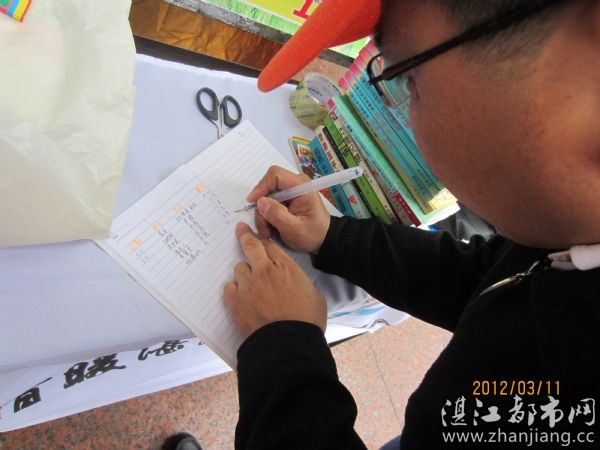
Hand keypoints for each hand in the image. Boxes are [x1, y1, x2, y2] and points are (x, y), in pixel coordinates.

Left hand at [224, 222, 326, 339]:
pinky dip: (234, 290)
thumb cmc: (306, 322)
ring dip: (244, 273)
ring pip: (239, 268)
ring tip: (249, 284)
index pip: (271, 246)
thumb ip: (303, 284)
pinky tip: (240, 297)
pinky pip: (229, 287)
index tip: (260, 238)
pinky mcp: (235, 301)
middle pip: (251, 246)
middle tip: (240, 229)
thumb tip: (299, 286)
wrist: (288, 343)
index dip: (264, 241)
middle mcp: (265, 271)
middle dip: (245, 235)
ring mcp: (248, 285)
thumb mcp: (315, 296)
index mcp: (286, 267)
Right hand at [247, 165, 330, 253]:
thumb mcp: (294, 229)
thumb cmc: (313, 234)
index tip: (252, 202)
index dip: (261, 187)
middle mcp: (294, 185)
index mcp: (301, 186)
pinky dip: (266, 217)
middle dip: (262, 207)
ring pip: (265, 198)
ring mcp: (289, 192)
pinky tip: (272, 228)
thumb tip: (261, 202)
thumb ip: (277, 215)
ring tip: (269, 231)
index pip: (275, 175)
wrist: (322, 239)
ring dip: (263, 215)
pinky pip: (268, 204)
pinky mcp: (285, 200)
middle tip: (264, 226)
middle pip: (267, 187)